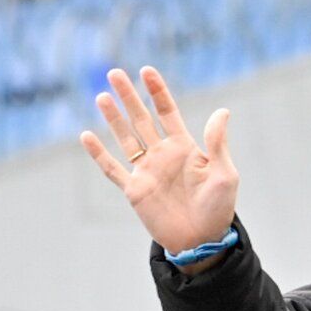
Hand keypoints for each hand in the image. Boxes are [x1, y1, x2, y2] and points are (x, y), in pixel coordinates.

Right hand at [80, 65, 237, 254]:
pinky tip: (86, 136)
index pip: (167, 112)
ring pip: (125, 138)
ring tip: (102, 96)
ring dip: (113, 118)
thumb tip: (222, 111)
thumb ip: (217, 143)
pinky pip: (112, 169)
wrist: (202, 240)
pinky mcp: (134, 189)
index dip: (157, 91)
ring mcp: (146, 171)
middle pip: (142, 119)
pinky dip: (99, 154)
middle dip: (129, 96)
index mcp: (184, 147)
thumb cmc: (218, 208)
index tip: (146, 70)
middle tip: (114, 73)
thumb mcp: (224, 173)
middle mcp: (162, 155)